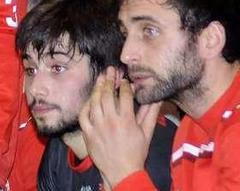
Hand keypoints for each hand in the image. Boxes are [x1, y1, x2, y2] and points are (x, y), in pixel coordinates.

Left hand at [79, 66, 160, 187]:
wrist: (121, 171)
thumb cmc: (136, 152)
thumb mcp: (147, 133)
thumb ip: (150, 113)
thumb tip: (156, 97)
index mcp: (126, 120)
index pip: (124, 95)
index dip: (124, 84)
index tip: (124, 79)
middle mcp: (110, 121)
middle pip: (106, 94)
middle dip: (108, 80)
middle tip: (110, 70)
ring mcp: (97, 126)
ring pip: (94, 101)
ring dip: (97, 88)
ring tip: (100, 78)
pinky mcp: (87, 132)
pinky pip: (83, 114)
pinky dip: (86, 104)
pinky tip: (90, 98)